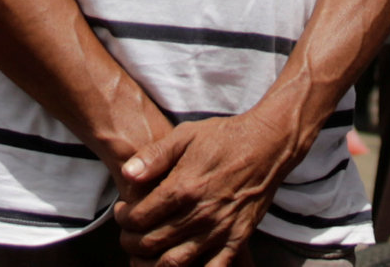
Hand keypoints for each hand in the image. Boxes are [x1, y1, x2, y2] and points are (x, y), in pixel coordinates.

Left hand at [114, 110, 298, 266]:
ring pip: (175, 263)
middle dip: (131, 243)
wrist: (267, 144)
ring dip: (152, 264)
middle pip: (152, 243)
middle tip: (128, 236)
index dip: (123, 219)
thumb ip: (154, 156)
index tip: (122, 214)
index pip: (140, 217)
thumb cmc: (223, 138)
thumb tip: (127, 174)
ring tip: (144, 256)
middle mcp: (199, 214)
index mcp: (183, 188)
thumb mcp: (185, 135)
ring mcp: (219, 230)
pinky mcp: (237, 239)